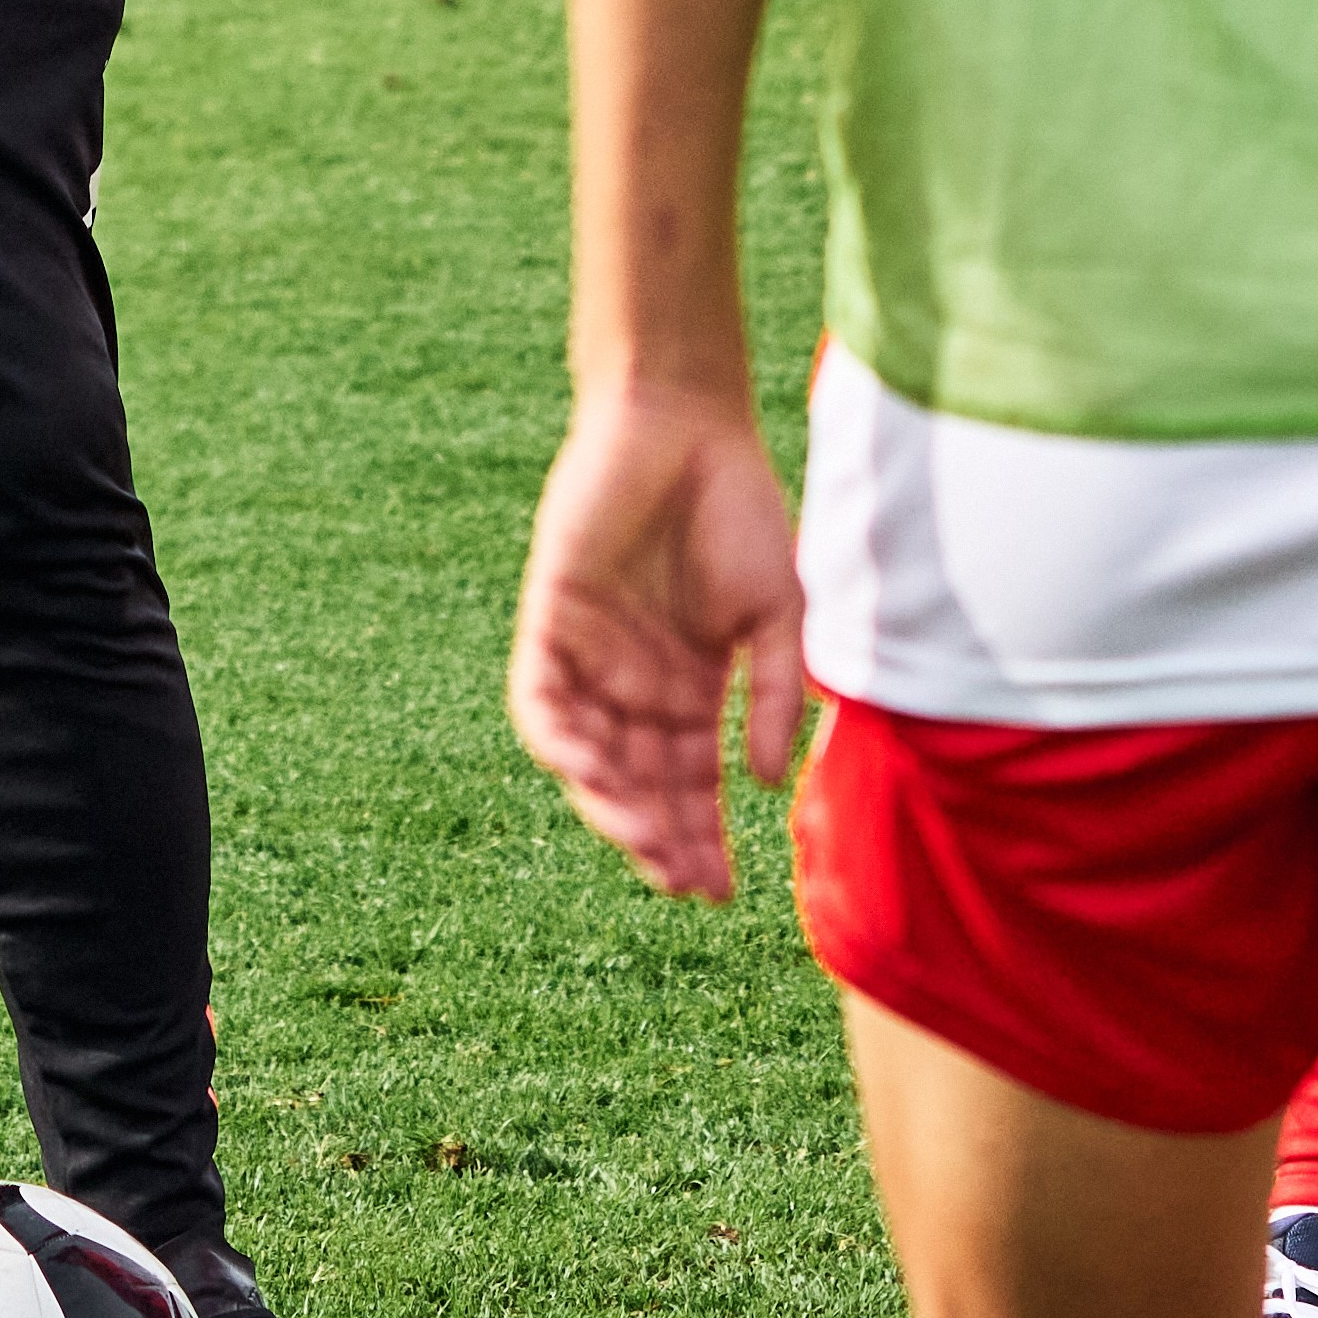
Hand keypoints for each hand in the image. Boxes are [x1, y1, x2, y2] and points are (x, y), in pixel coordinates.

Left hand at [508, 375, 805, 903]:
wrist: (685, 424)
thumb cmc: (740, 510)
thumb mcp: (776, 615)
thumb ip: (770, 696)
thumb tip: (763, 784)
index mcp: (690, 689)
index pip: (690, 785)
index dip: (703, 839)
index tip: (720, 893)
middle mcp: (635, 685)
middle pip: (638, 784)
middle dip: (660, 839)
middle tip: (682, 882)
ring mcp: (589, 656)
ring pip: (587, 757)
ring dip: (612, 804)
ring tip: (646, 841)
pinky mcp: (549, 621)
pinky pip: (541, 701)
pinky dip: (562, 741)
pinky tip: (594, 772)